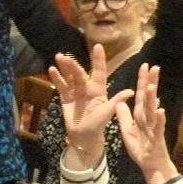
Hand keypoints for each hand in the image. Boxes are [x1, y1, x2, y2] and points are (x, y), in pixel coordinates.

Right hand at [46, 44, 130, 163]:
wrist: (84, 137)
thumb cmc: (98, 125)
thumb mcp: (108, 113)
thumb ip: (116, 101)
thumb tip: (130, 91)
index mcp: (98, 90)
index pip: (99, 72)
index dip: (98, 60)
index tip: (98, 46)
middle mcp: (86, 88)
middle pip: (80, 73)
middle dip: (73, 64)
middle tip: (66, 56)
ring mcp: (75, 92)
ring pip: (70, 77)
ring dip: (64, 68)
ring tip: (59, 57)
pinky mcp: (66, 98)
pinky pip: (61, 86)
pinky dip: (57, 78)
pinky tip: (52, 70)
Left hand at [114, 64, 176, 183]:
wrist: (151, 165)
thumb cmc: (142, 149)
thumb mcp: (128, 131)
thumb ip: (125, 117)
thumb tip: (119, 103)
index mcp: (141, 116)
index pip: (141, 95)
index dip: (142, 81)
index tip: (144, 66)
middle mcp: (149, 119)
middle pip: (149, 98)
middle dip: (150, 83)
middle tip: (153, 67)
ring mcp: (154, 128)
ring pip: (153, 110)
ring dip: (153, 98)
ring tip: (152, 85)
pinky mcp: (157, 138)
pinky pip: (158, 128)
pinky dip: (160, 120)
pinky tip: (161, 110)